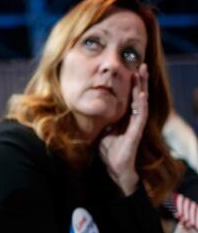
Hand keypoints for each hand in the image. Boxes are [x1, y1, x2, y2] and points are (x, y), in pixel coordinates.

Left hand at [99, 63, 147, 195]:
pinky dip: (140, 104)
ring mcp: (136, 125)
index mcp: (125, 117)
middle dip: (140, 80)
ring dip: (142, 87)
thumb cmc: (108, 150)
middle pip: (138, 95)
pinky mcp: (136, 133)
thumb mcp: (102, 130)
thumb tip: (89, 109)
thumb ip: (100, 119)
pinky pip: (140, 116)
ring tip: (143, 73)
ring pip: (142, 101)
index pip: (130, 96)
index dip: (132, 83)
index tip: (131, 69)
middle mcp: (133, 119)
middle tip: (141, 64)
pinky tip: (140, 94)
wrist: (113, 168)